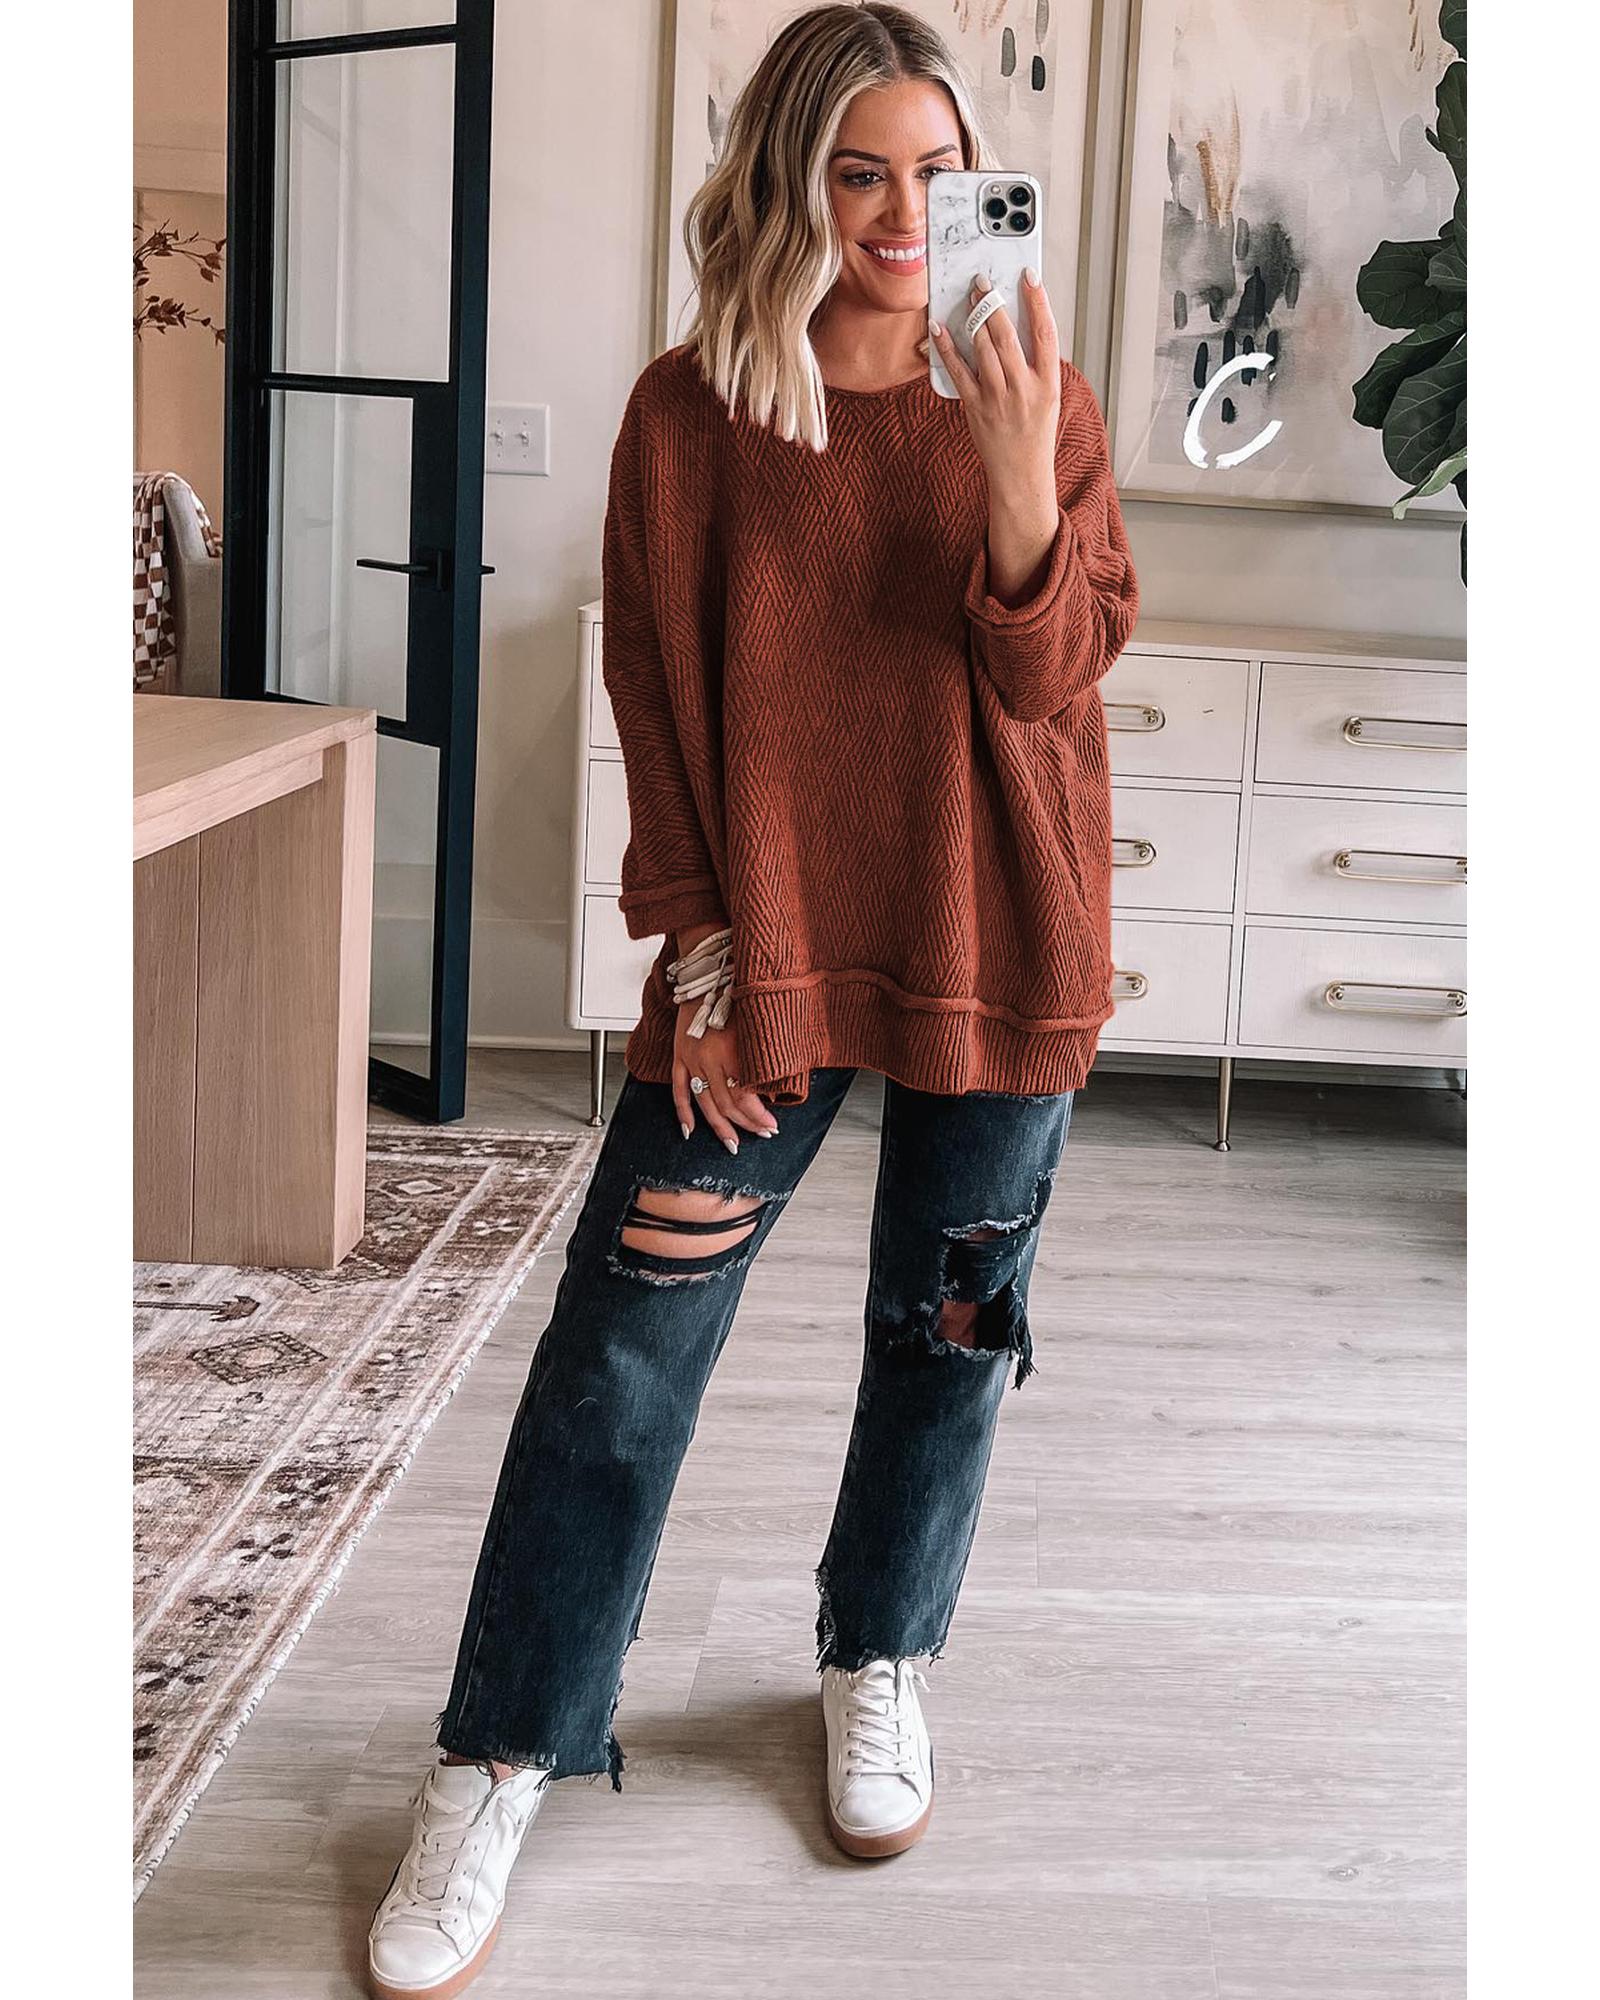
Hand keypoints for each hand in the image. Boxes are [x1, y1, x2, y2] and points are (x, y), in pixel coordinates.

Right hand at [672, 1004, 779, 1151]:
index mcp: (729, 1051)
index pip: (744, 1097)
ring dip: (720, 1126)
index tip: (772, 1126)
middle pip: (726, 1104)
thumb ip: (762, 1056)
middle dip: (746, 1123)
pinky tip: (690, 1131)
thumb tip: (774, 1086)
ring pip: (704, 1102)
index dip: (758, 1116)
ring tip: (733, 1143)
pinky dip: (683, 1112)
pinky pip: (678, 1090)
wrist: (706, 974)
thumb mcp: (755, 1025)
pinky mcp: (679, 1056)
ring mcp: (690, 1060)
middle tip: (761, 1135)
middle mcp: (708, 1059)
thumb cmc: (734, 994)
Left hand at [930, 269, 1060, 500]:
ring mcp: (998, 398)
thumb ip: (1035, 364)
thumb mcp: (1048, 396)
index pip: (1045, 332)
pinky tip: (939, 328)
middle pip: (1007, 336)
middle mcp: (1024, 388)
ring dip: (973, 318)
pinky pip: (958, 371)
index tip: (1029, 276)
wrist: (1021, 473)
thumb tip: (1015, 324)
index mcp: (1048, 383)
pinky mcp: (976, 407)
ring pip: (983, 348)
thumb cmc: (1035, 432)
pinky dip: (946, 347)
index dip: (1038, 301)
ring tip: (969, 298)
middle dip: (994, 303)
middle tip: (984, 281)